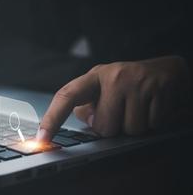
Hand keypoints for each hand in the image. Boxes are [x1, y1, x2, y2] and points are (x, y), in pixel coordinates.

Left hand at [36, 56, 190, 141]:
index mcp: (94, 76)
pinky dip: (152, 123)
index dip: (53, 118)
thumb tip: (82, 119)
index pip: (67, 96)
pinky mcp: (158, 90)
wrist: (166, 71)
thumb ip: (87, 106)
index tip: (42, 137)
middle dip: (113, 127)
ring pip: (129, 129)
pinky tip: (152, 108)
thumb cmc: (128, 84)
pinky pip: (150, 125)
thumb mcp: (103, 89)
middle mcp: (114, 76)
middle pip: (104, 126)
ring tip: (138, 109)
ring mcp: (137, 82)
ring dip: (134, 126)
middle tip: (122, 111)